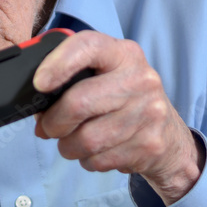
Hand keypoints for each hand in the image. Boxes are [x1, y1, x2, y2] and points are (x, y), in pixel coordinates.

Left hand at [33, 30, 204, 204]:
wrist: (171, 137)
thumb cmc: (126, 99)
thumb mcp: (109, 73)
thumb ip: (75, 74)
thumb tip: (35, 97)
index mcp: (123, 54)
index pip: (88, 47)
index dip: (58, 64)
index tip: (39, 83)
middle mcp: (140, 79)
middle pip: (79, 102)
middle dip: (54, 121)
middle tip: (47, 127)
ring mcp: (147, 113)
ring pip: (86, 139)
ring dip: (68, 146)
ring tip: (71, 141)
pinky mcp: (148, 145)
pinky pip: (98, 159)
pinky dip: (87, 160)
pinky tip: (95, 151)